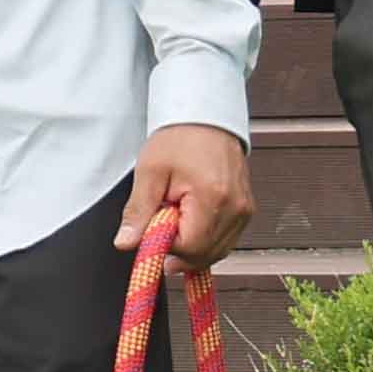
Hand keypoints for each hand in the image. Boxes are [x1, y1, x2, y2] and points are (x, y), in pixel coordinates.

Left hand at [120, 123, 253, 267]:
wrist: (206, 116)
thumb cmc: (179, 138)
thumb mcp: (150, 172)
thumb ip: (139, 212)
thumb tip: (126, 243)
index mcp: (213, 198)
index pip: (190, 248)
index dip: (167, 247)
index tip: (152, 229)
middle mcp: (236, 208)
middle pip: (205, 255)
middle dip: (179, 250)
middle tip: (160, 227)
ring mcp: (245, 210)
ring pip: (217, 252)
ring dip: (192, 247)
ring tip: (177, 218)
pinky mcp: (246, 210)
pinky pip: (225, 240)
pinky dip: (206, 239)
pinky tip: (191, 221)